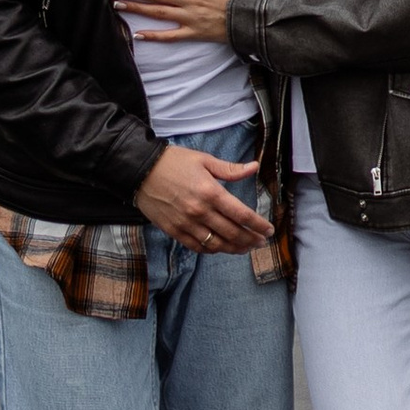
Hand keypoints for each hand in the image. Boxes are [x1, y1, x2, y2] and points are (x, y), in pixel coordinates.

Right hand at [136, 143, 268, 254]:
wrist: (140, 171)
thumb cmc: (174, 162)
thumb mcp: (204, 160)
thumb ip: (230, 169)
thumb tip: (254, 167)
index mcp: (211, 192)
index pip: (241, 215)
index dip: (258, 225)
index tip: (268, 230)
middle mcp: (200, 212)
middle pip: (233, 233)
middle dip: (251, 239)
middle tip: (261, 242)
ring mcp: (186, 224)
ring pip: (217, 244)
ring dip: (235, 248)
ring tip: (246, 248)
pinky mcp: (174, 231)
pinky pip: (198, 247)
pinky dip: (212, 250)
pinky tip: (221, 248)